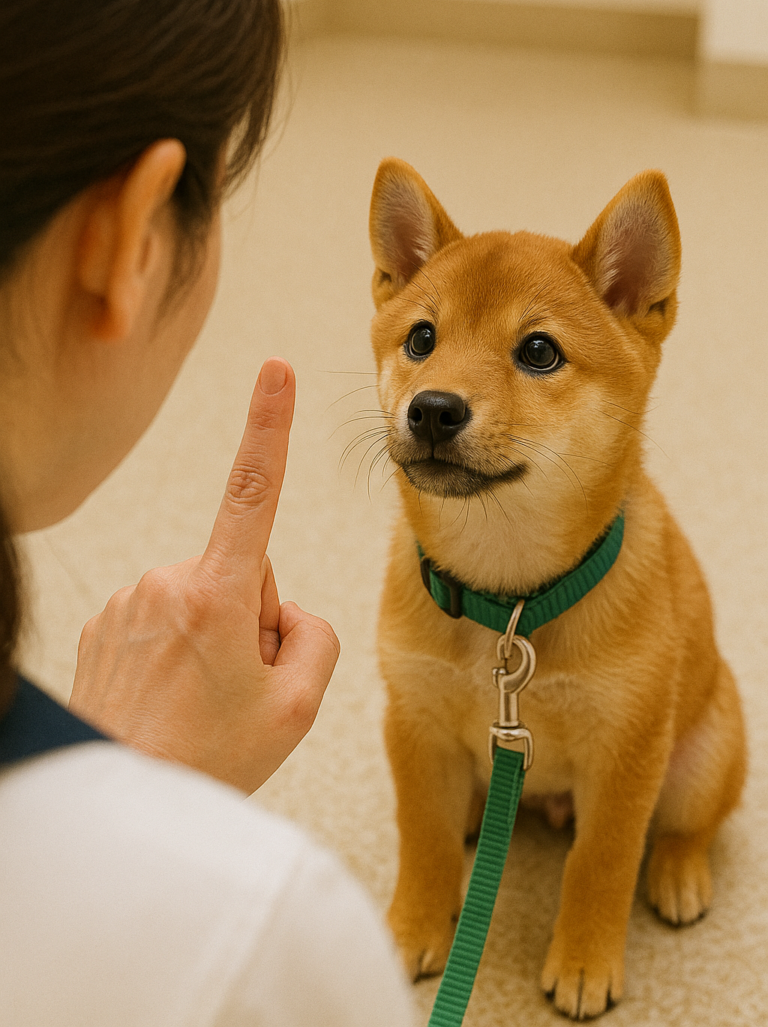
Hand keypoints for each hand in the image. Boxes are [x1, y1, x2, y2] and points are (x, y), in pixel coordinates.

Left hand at [69, 358, 339, 793]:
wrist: (118, 800)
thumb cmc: (205, 762)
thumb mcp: (297, 708)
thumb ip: (317, 638)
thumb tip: (289, 613)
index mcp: (216, 596)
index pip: (253, 492)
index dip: (271, 427)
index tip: (277, 373)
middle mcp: (165, 584)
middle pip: (243, 575)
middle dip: (252, 621)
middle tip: (238, 690)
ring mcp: (129, 603)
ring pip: (203, 599)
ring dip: (213, 640)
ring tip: (199, 704)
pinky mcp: (104, 624)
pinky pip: (164, 618)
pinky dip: (176, 651)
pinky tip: (170, 699)